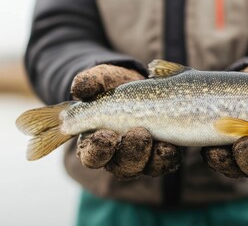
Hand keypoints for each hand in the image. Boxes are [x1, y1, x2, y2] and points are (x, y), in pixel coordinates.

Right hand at [71, 64, 181, 179]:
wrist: (140, 82)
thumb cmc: (113, 85)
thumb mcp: (101, 79)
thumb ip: (90, 82)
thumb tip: (78, 88)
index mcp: (94, 141)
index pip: (91, 157)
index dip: (98, 150)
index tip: (107, 135)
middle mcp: (117, 155)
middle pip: (120, 167)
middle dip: (129, 152)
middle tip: (137, 132)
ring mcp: (140, 156)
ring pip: (143, 167)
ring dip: (148, 156)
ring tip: (153, 136)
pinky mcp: (161, 153)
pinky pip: (165, 163)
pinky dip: (167, 157)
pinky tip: (169, 145)